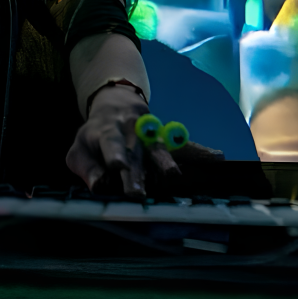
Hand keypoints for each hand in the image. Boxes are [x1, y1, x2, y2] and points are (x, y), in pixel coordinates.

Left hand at [65, 86, 224, 197]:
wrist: (117, 105)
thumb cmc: (95, 135)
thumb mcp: (79, 148)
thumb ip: (86, 167)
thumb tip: (98, 186)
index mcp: (108, 131)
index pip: (110, 142)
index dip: (113, 153)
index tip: (117, 166)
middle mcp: (132, 133)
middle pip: (135, 154)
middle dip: (137, 174)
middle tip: (137, 193)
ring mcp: (152, 136)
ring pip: (160, 150)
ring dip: (165, 164)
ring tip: (173, 176)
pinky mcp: (168, 140)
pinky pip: (185, 147)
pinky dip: (201, 152)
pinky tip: (217, 158)